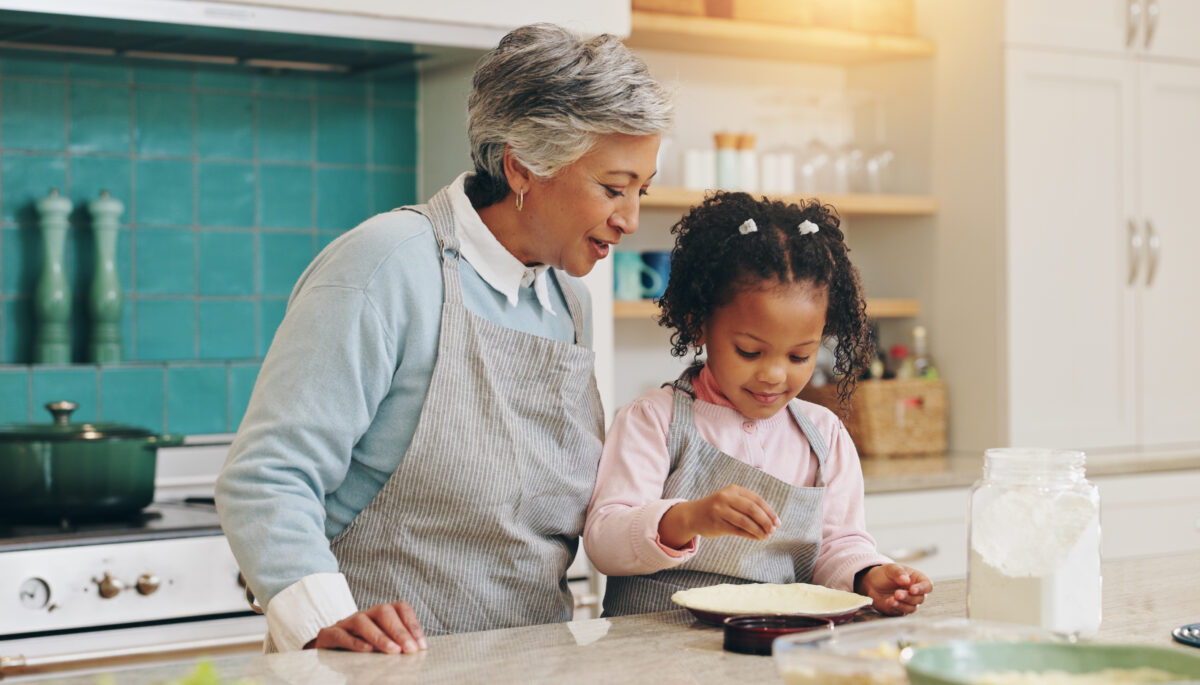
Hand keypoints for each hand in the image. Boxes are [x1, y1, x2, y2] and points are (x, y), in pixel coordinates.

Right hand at [304, 602, 426, 653]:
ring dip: (379, 636)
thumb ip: (398, 645)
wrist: (329, 652)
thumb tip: (418, 652)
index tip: (421, 646)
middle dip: (399, 631)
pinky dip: (355, 642)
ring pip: (362, 621)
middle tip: (410, 650)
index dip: (413, 625)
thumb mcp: (383, 646)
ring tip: (393, 651)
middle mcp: (366, 614)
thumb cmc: (363, 649)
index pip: (401, 608)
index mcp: (382, 614)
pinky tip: (367, 650)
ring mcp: (347, 622)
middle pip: (383, 611)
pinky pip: (341, 634)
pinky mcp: (329, 634)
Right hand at [659, 485, 780, 548]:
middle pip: (752, 509)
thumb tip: (772, 521)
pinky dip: (750, 535)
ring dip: (759, 530)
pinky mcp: (716, 523)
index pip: (756, 500)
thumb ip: (749, 506)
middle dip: (766, 521)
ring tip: (766, 535)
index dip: (769, 511)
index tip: (777, 522)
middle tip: (773, 529)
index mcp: (733, 490)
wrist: (693, 515)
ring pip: (745, 521)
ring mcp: (720, 510)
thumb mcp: (732, 500)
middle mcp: (726, 498)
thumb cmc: (718, 508)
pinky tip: (757, 537)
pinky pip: (737, 530)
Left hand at [855, 564, 932, 615]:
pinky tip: (889, 602)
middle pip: (920, 598)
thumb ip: (899, 573)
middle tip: (897, 593)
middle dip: (909, 597)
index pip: (927, 586)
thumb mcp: (891, 568)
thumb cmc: (886, 574)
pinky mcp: (900, 610)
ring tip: (892, 599)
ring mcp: (909, 602)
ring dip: (903, 604)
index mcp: (918, 580)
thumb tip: (906, 581)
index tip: (912, 589)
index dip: (922, 589)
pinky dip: (896, 607)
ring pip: (912, 607)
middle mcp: (916, 593)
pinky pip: (902, 611)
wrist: (872, 583)